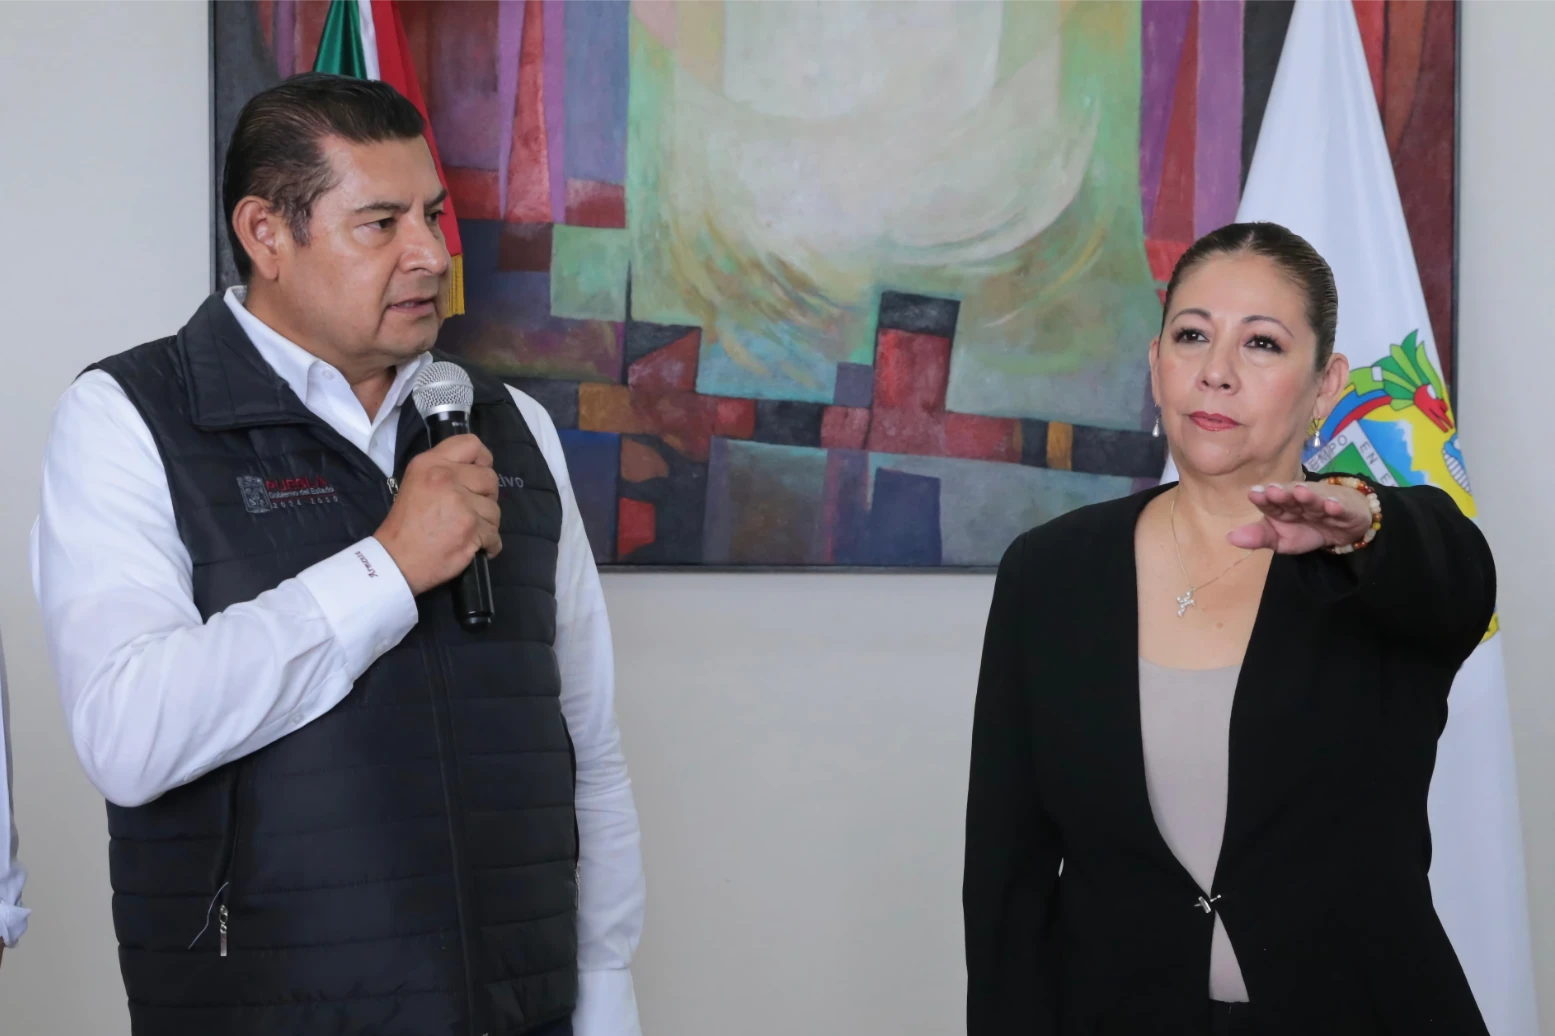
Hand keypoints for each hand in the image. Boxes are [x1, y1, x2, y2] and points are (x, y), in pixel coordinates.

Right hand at [374, 434, 501, 595]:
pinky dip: (489, 544)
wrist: (395, 560)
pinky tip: (474, 545)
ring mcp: (461, 503)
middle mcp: (446, 477)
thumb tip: (476, 470)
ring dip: (487, 523)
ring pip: (495, 509)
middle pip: (490, 478)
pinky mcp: (471, 527)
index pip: (471, 444)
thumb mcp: (416, 482)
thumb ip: (444, 470)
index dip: (483, 459)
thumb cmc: (405, 524)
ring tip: (468, 530)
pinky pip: (494, 534)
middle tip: (472, 509)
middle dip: (486, 496)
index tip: (479, 474)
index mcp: (431, 463)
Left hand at [1228, 480, 1371, 554]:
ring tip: (1301, 492)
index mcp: (1282, 506)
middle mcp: (1300, 500)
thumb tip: (1229, 537)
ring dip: (1308, 495)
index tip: (1254, 494)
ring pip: (1315, 499)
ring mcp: (1322, 503)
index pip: (1270, 503)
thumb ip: (1258, 538)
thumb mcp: (1281, 540)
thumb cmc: (1307, 529)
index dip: (1263, 498)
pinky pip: (1340, 509)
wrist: (1344, 527)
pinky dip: (1337, 507)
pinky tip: (1332, 505)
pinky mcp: (1344, 510)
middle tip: (1273, 490)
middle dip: (1283, 493)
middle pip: (1291, 496)